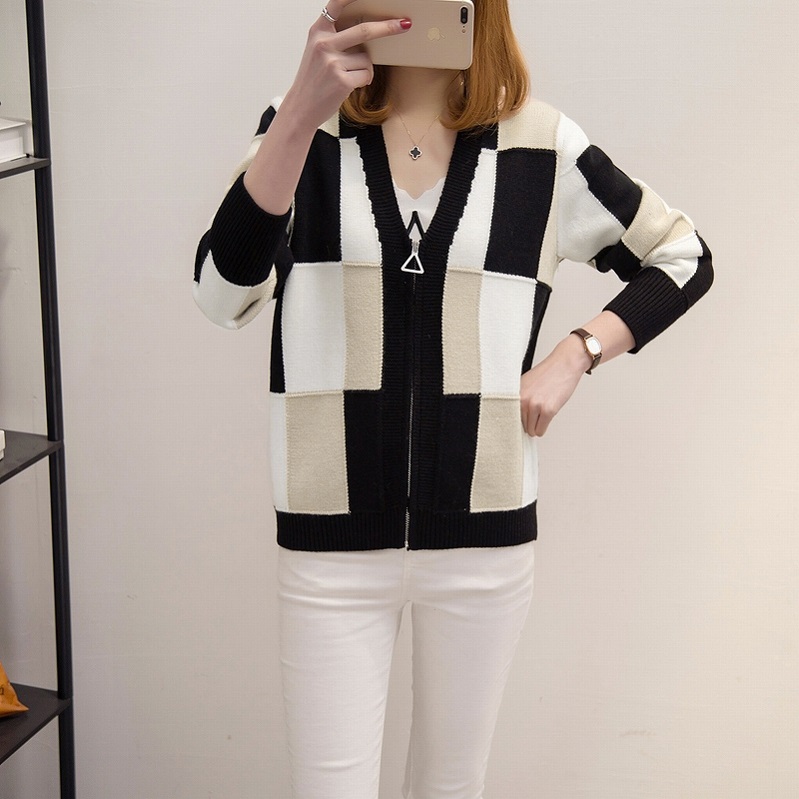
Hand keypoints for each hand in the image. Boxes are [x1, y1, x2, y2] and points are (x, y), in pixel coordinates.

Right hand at [282, 0, 410, 130]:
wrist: (301, 107)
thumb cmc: (313, 80)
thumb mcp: (317, 51)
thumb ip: (335, 37)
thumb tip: (367, 32)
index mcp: (318, 32)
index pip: (337, 4)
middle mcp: (324, 44)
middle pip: (364, 30)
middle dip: (387, 27)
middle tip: (404, 24)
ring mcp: (332, 62)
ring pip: (367, 59)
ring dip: (364, 69)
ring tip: (347, 77)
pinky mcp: (342, 81)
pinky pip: (366, 75)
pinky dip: (363, 81)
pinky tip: (349, 86)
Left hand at [520, 336, 590, 436]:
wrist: (565, 364)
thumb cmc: (548, 373)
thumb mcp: (526, 384)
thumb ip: (520, 399)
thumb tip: (515, 418)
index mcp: (515, 393)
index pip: (509, 417)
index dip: (516, 420)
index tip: (518, 424)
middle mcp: (522, 399)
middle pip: (521, 425)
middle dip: (529, 422)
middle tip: (536, 413)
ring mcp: (534, 405)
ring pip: (531, 430)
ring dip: (537, 426)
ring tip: (542, 413)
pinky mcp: (547, 410)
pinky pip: (540, 430)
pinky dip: (543, 429)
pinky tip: (546, 418)